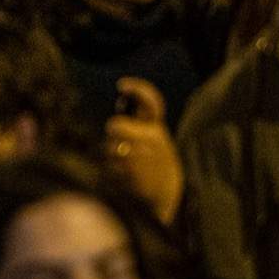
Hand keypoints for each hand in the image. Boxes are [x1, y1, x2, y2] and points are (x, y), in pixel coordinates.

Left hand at [103, 78, 183, 224]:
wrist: (169, 193)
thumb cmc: (154, 161)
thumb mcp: (153, 139)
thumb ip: (137, 125)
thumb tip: (116, 114)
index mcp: (156, 129)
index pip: (152, 103)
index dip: (138, 89)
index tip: (122, 85)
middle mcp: (153, 140)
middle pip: (115, 126)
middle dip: (112, 133)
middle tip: (118, 141)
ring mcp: (144, 158)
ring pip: (109, 148)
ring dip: (111, 156)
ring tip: (126, 164)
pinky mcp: (134, 176)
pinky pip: (109, 167)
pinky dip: (112, 172)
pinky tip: (125, 177)